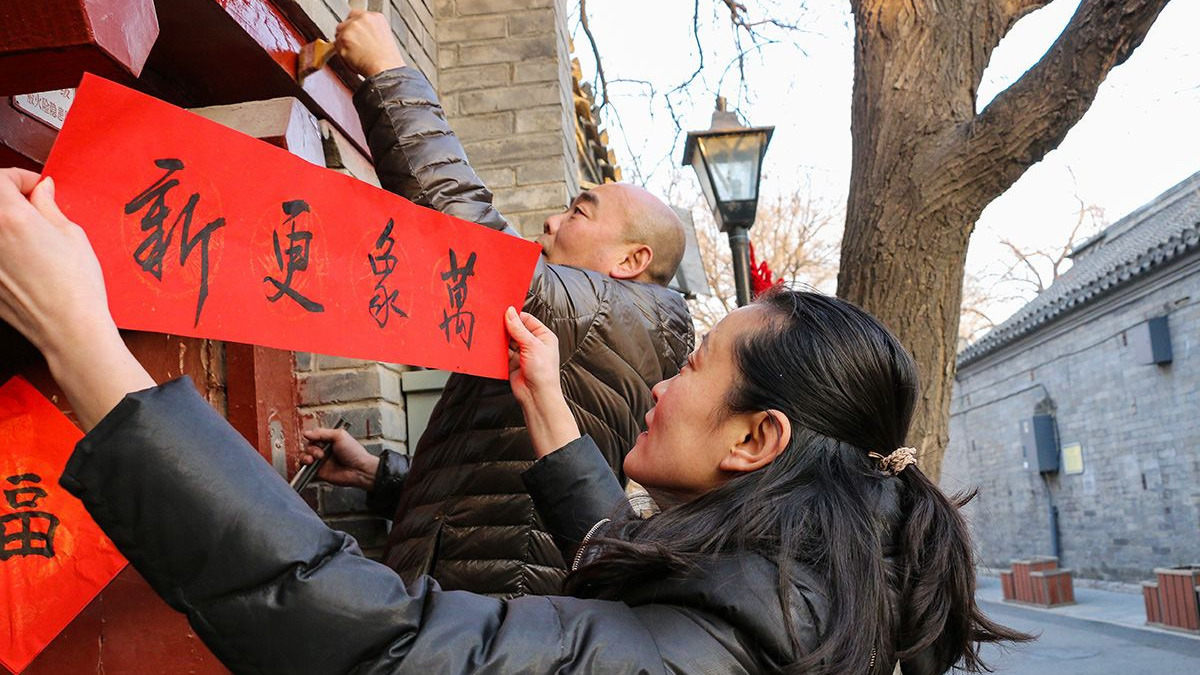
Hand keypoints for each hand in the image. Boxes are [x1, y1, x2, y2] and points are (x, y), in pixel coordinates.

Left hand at [0, 169, 153, 428]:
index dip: (20, 179)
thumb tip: (41, 191)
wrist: (68, 329)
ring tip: (26, 235)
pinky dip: (4, 251)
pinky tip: (22, 260)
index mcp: (11, 217)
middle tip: (31, 206)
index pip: (0, 179)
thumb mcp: (72, 236)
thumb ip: (49, 208)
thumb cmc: (77, 285)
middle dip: (8, 198)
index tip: (37, 188)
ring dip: (5, 227)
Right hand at [299, 427, 379, 489]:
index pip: (314, 436)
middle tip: (320, 453)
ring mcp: (320, 461)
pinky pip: (305, 468)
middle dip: (311, 448)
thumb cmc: (354, 453)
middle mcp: (324, 450)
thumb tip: (307, 433)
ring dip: (306, 456)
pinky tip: (310, 463)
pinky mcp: (318, 472)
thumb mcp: (340, 436)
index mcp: (329, 440)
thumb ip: (322, 433)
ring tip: (314, 459)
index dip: (312, 437)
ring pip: (304, 456)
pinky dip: (303, 465)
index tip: (312, 438)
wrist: (359, 470)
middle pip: (308, 446)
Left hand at [335, 10, 406, 77]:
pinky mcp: (344, 38)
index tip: (356, 35)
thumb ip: (369, 31)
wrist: (384, 70)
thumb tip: (360, 34)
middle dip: (348, 36)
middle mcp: (363, 19)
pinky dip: (342, 54)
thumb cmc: (387, 60)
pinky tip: (354, 59)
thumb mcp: (383, 37)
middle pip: (346, 23)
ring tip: (357, 55)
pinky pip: (336, 46)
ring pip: (340, 34)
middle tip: (356, 47)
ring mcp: (352, 28)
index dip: (354, 27)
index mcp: (375, 18)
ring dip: (344, 44)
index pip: (356, 16)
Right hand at [505, 306, 578, 456]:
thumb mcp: (532, 345)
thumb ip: (518, 328)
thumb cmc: (543, 372)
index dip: (515, 315)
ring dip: (500, 338)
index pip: (527, 320)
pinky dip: (497, 350)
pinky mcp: (512, 363)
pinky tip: (491, 345)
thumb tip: (510, 312)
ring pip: (508, 341)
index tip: (503, 311)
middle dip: (506, 327)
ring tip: (491, 332)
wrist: (537, 395)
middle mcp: (533, 344)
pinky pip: (502, 353)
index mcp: (544, 336)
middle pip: (516, 329)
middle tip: (493, 321)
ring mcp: (522, 354)